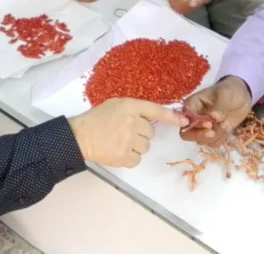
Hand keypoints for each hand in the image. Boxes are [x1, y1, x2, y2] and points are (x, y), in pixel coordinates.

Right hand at [68, 98, 186, 167]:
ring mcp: (129, 140)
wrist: (79, 136)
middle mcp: (132, 122)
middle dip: (140, 133)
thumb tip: (153, 118)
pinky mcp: (125, 156)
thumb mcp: (116, 104)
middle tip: (123, 132)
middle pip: (150, 133)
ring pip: (145, 147)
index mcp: (130, 106)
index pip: (156, 111)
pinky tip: (117, 151)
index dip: (172, 117)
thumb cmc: (97, 119)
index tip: (184, 120)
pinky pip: (137, 159)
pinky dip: (129, 157)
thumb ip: (134, 109)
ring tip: (119, 142)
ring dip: (136, 146)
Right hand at [179, 76, 252, 145]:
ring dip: (214, 137)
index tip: (209, 124)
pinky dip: (220, 139)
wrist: (243, 95)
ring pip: (201, 141)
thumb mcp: (225, 93)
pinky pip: (213, 143)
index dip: (194, 125)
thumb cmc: (230, 90)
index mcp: (192, 105)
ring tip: (225, 125)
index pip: (185, 120)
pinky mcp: (214, 134)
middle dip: (201, 135)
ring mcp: (203, 127)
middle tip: (214, 131)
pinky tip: (227, 130)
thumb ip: (219, 105)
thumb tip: (214, 116)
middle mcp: (194, 118)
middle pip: (187, 134)